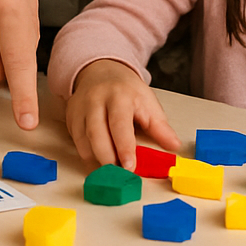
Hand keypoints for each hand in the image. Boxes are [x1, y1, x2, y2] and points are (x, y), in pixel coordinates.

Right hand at [65, 59, 180, 169]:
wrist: (101, 71)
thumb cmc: (127, 90)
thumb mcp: (148, 102)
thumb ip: (160, 126)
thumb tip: (174, 146)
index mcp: (119, 95)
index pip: (120, 123)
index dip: (124, 147)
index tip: (130, 166)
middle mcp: (96, 100)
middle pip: (96, 133)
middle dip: (107, 157)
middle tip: (120, 174)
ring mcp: (80, 108)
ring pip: (83, 139)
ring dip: (96, 159)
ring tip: (112, 170)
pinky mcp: (71, 117)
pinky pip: (76, 141)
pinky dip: (88, 154)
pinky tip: (100, 159)